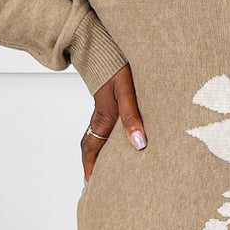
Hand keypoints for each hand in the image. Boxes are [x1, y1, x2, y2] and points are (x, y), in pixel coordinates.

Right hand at [81, 64, 146, 181]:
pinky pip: (104, 126)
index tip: (91, 185)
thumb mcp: (126, 91)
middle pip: (91, 146)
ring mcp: (103, 109)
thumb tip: (139, 144)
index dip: (91, 168)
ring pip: (97, 137)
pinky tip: (117, 141)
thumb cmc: (116, 65)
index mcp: (103, 118)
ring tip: (106, 168)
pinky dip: (106, 139)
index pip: (92, 149)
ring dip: (99, 153)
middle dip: (92, 165)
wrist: (103, 44)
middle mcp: (100, 117)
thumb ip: (132, 116)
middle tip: (95, 184)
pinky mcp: (108, 102)